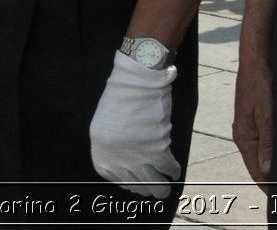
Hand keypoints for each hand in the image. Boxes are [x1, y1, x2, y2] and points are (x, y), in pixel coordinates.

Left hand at [90, 49, 179, 197]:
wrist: (136, 83)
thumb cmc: (120, 97)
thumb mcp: (107, 123)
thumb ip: (114, 143)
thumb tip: (128, 158)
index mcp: (101, 152)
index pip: (113, 178)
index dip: (126, 183)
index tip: (134, 184)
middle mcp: (117, 159)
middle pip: (133, 182)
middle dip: (144, 189)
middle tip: (152, 193)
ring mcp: (136, 156)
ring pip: (151, 180)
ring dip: (160, 188)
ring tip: (165, 192)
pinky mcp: (156, 149)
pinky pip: (166, 166)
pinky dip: (172, 171)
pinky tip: (175, 172)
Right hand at [232, 53, 273, 186]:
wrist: (257, 58)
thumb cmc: (260, 83)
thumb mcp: (267, 114)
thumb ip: (267, 143)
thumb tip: (267, 169)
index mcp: (243, 137)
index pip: (255, 170)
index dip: (268, 184)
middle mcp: (244, 134)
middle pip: (257, 164)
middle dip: (270, 176)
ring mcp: (249, 125)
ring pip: (261, 152)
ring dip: (271, 163)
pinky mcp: (255, 117)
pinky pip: (263, 140)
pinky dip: (272, 149)